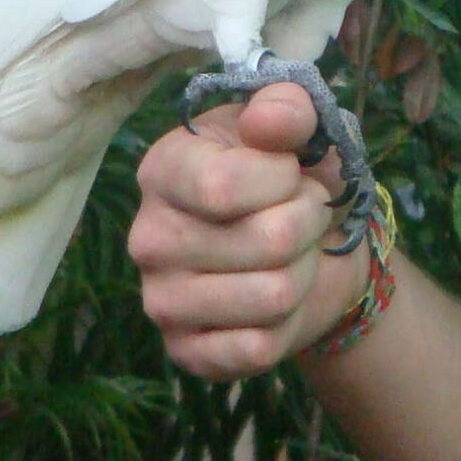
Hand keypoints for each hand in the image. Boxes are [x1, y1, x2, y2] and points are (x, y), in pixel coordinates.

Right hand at [131, 82, 369, 379]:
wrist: (311, 251)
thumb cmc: (294, 179)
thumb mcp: (300, 128)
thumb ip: (288, 109)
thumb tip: (266, 122)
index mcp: (164, 169)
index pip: (224, 185)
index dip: (284, 179)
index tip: (291, 172)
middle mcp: (148, 237)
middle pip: (267, 241)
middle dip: (308, 224)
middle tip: (302, 216)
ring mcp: (161, 300)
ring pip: (274, 294)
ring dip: (305, 271)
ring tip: (292, 255)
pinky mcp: (184, 351)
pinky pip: (258, 348)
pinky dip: (288, 324)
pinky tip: (275, 303)